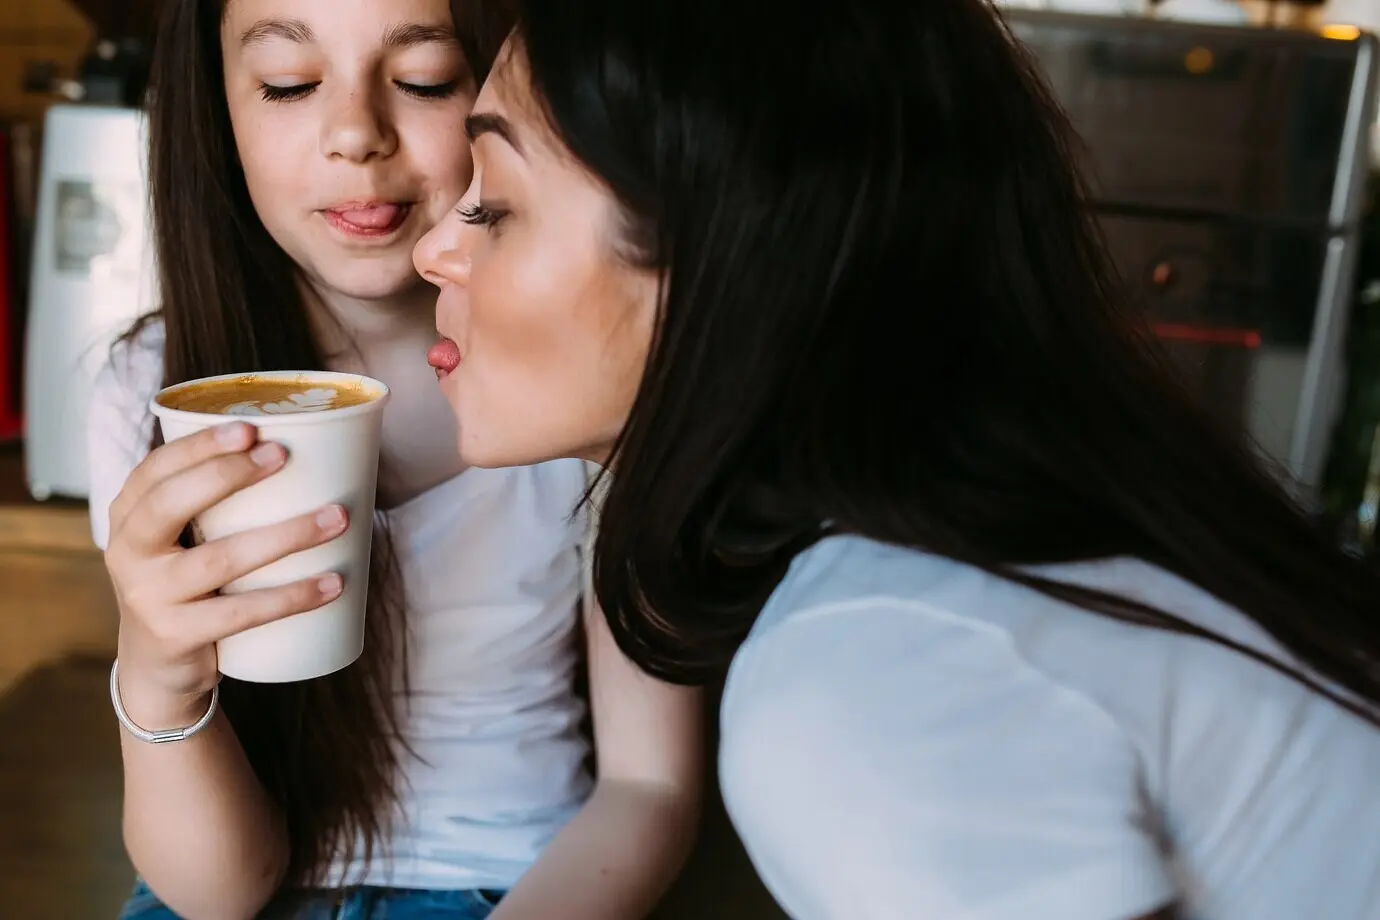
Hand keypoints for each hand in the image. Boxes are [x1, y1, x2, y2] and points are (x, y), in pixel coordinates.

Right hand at [104, 422, 348, 714]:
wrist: (159, 667)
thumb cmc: (189, 583)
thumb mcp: (183, 539)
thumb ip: (218, 502)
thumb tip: (311, 454)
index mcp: (129, 516)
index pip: (154, 469)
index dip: (198, 447)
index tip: (249, 429)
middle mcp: (128, 553)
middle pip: (171, 504)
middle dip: (228, 474)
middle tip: (282, 456)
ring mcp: (148, 596)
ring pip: (218, 559)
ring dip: (284, 535)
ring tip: (337, 518)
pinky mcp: (175, 635)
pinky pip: (240, 613)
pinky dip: (291, 597)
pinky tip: (332, 583)